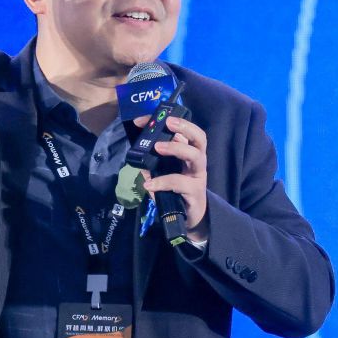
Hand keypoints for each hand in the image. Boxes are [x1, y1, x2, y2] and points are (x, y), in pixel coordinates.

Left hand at [135, 115, 209, 239]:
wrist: (190, 217)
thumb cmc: (177, 192)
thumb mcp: (162, 174)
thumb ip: (152, 165)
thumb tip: (137, 157)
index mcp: (189, 152)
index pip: (183, 131)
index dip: (167, 122)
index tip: (143, 120)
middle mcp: (197, 160)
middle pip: (199, 137)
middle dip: (184, 127)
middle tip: (168, 122)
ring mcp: (198, 175)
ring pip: (195, 155)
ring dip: (176, 148)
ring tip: (157, 147)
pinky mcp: (195, 192)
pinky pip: (180, 182)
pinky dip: (163, 182)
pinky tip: (150, 185)